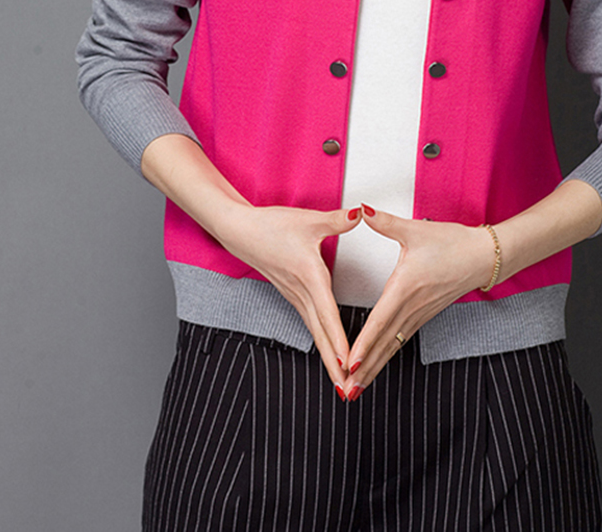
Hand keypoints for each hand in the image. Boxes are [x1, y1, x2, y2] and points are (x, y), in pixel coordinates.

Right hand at [214, 202, 361, 396]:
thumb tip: (362, 213)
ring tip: (342, 380)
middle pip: (321, 334)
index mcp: (309, 276)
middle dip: (335, 363)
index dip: (339, 339)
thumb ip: (338, 220)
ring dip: (328, 357)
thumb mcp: (309, 220)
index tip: (349, 361)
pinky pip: (310, 323)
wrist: (239, 230)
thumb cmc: (272, 225)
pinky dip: (321, 341)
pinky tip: (330, 351)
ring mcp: (294, 296)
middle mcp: (301, 292)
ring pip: (315, 332)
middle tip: (349, 388)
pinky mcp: (292, 294)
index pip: (327, 314)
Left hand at [339, 206, 494, 400]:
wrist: (483, 256)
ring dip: (374, 367)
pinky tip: (376, 365)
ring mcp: (419, 314)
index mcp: (405, 287)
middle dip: (364, 367)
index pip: (379, 320)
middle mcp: (411, 306)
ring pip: (392, 346)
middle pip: (383, 343)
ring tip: (356, 386)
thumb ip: (386, 223)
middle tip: (346, 389)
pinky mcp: (424, 315)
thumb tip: (362, 210)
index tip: (350, 361)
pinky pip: (400, 340)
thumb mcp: (416, 230)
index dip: (364, 343)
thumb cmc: (453, 243)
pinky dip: (386, 355)